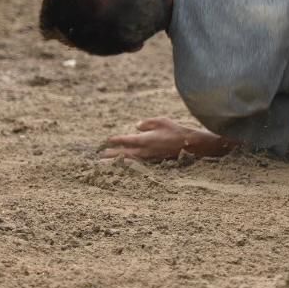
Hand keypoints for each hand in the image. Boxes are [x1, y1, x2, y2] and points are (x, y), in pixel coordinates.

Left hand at [101, 118, 232, 160]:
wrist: (190, 145)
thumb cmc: (176, 131)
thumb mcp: (161, 121)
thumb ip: (147, 123)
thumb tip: (136, 126)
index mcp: (145, 139)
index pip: (125, 140)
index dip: (115, 140)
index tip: (107, 140)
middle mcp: (144, 151)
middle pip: (123, 153)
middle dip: (110, 154)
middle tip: (98, 156)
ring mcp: (148, 158)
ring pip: (128, 161)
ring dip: (115, 162)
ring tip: (103, 165)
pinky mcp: (153, 162)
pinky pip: (136, 164)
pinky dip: (127, 165)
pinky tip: (122, 166)